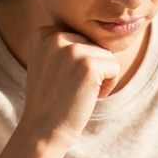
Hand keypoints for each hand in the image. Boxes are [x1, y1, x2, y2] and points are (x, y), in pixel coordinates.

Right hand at [16, 25, 119, 148]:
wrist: (43, 130)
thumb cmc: (50, 100)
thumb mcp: (48, 62)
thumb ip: (63, 44)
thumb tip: (95, 28)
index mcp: (42, 33)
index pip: (80, 36)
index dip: (78, 62)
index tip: (62, 79)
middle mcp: (54, 36)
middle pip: (93, 43)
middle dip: (90, 67)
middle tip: (71, 88)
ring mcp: (72, 50)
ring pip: (106, 55)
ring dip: (100, 77)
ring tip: (79, 92)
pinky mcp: (89, 64)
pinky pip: (115, 67)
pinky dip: (109, 85)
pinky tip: (90, 96)